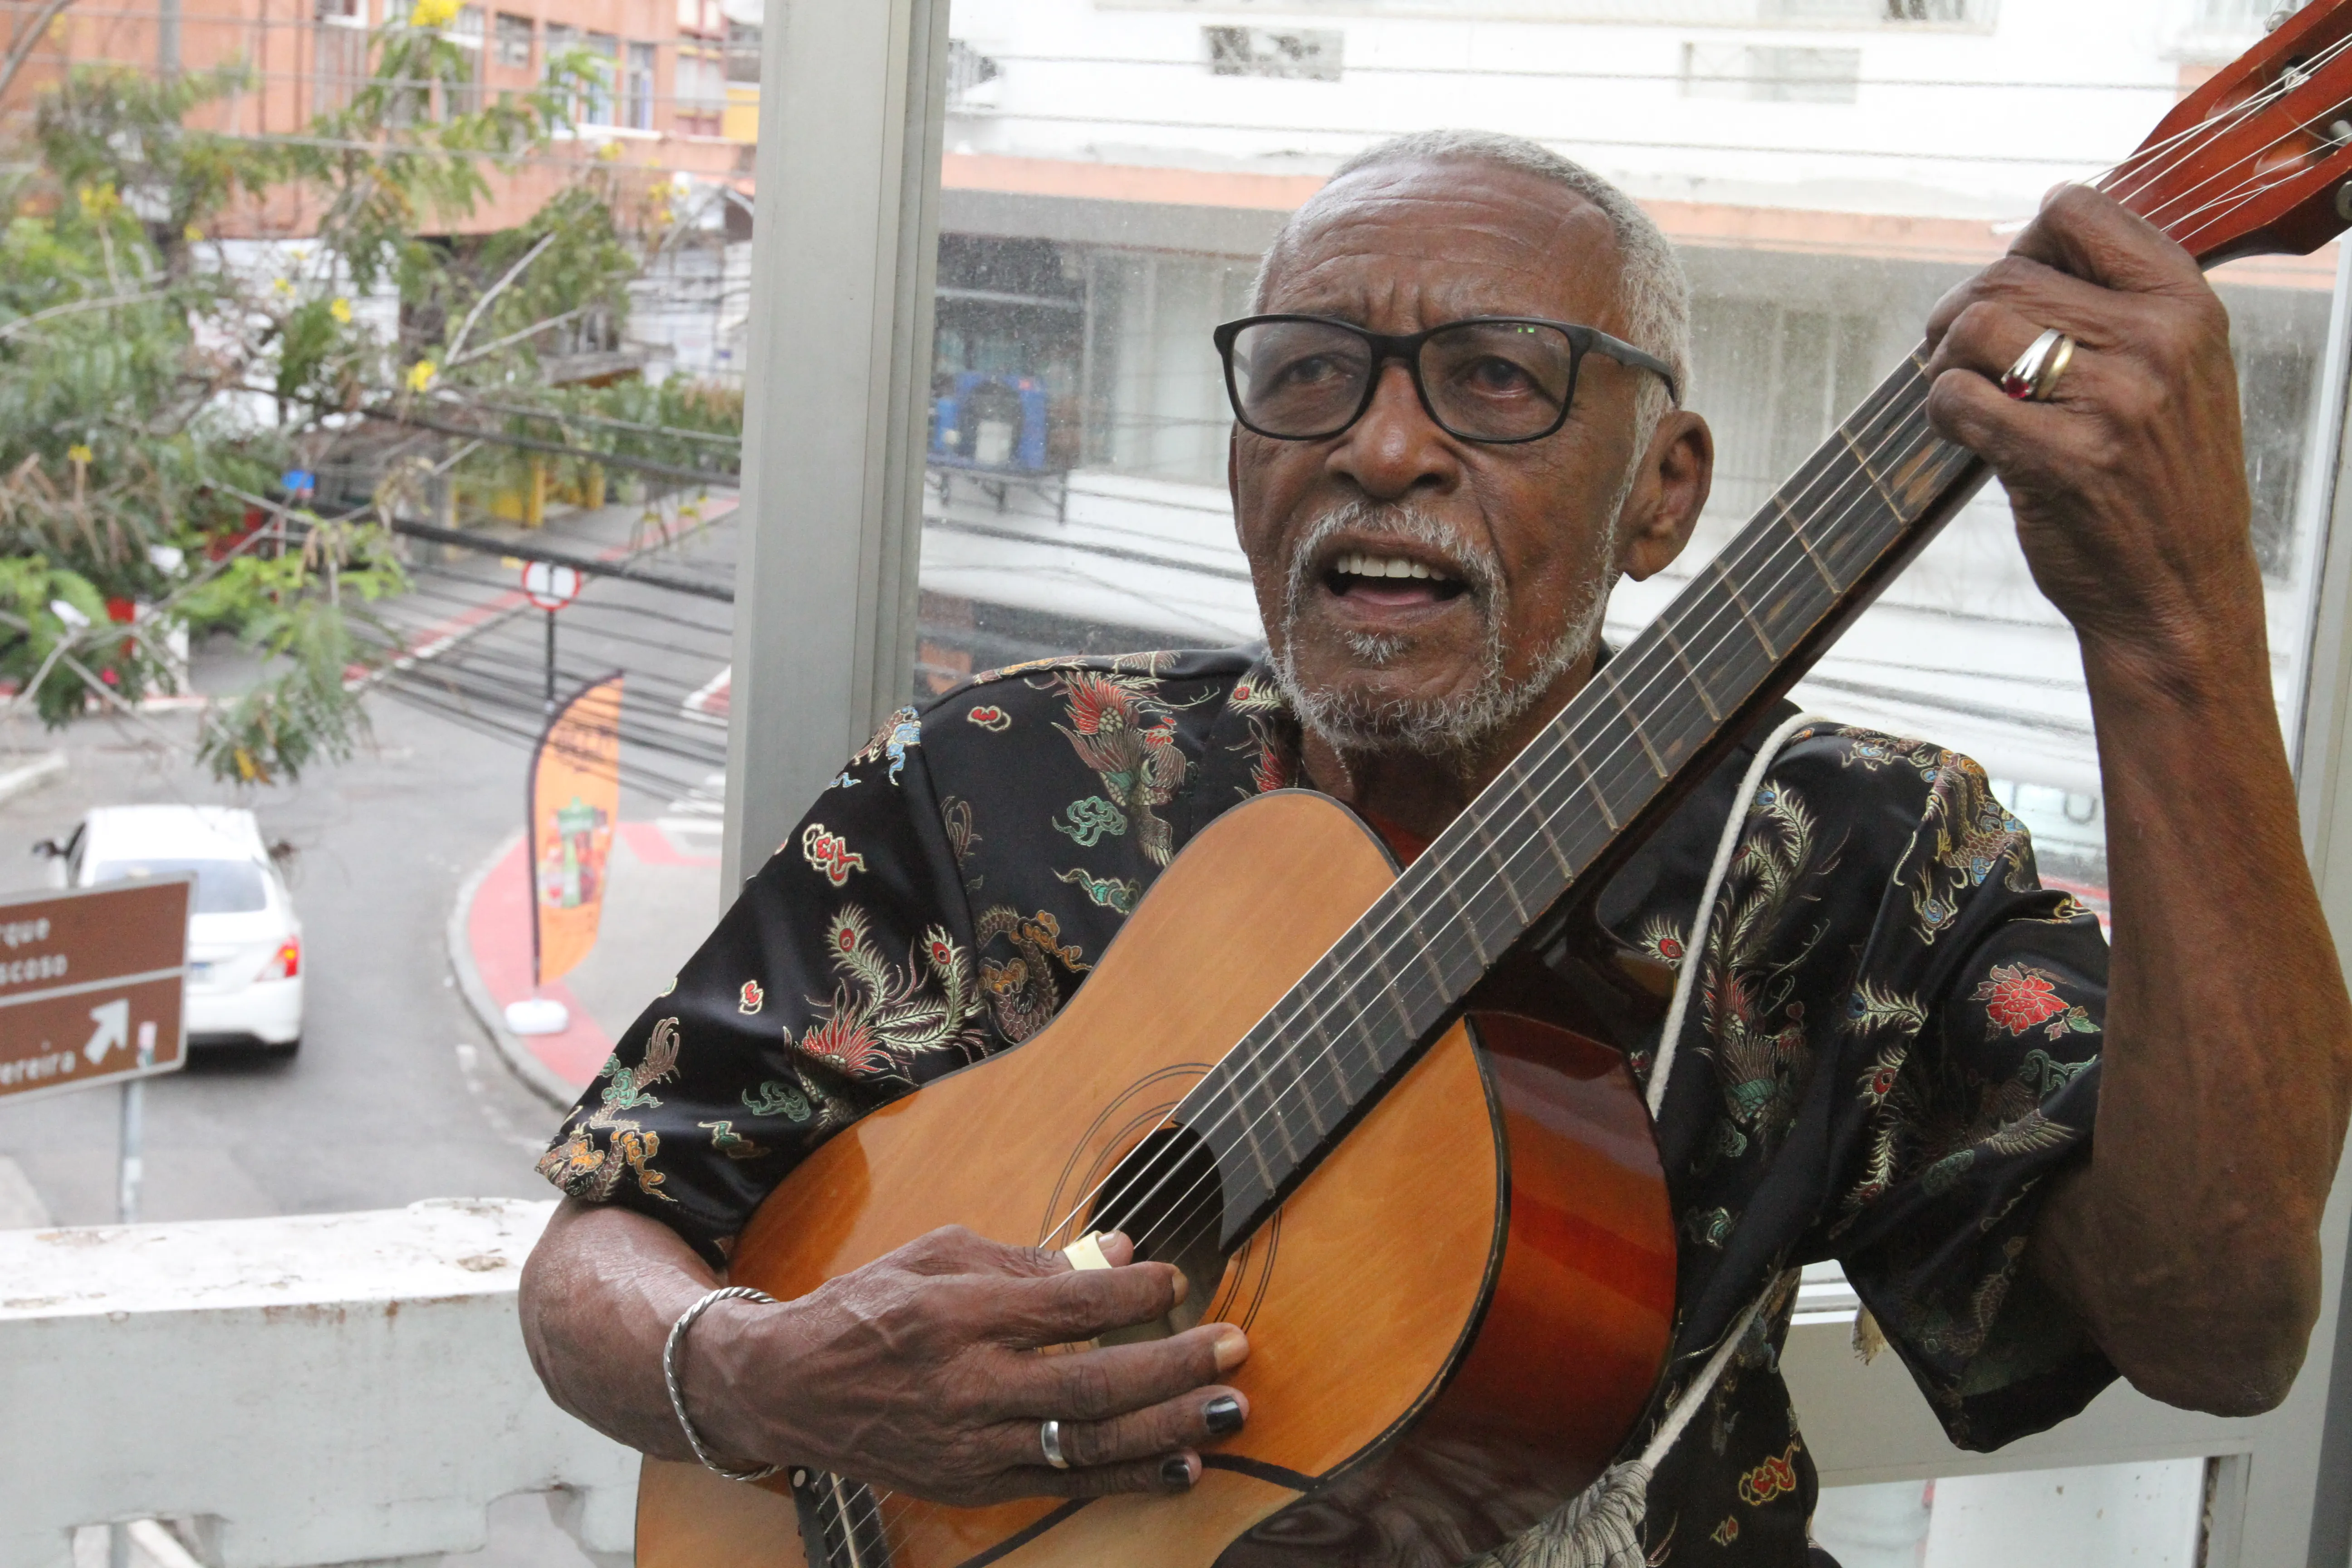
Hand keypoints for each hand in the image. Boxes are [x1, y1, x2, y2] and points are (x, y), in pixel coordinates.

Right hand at [680, 1225, 1251, 1505]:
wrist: (789, 1388)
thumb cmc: (871, 1308)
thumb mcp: (941, 1255)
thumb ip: (1032, 1258)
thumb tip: (1121, 1254)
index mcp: (957, 1315)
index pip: (1065, 1306)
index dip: (1132, 1296)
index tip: (1178, 1281)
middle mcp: (967, 1386)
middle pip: (1090, 1385)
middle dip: (1172, 1367)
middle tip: (1233, 1346)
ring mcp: (971, 1446)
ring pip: (1087, 1445)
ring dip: (1168, 1430)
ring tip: (1230, 1409)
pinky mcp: (973, 1486)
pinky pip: (1065, 1484)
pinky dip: (1129, 1476)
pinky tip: (1181, 1462)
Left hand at [1922, 184, 2262, 686]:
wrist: (2180, 589)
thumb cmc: (2161, 475)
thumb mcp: (2177, 367)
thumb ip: (2115, 301)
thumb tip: (2022, 246)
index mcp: (2185, 303)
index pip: (2076, 210)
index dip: (2021, 241)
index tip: (2010, 284)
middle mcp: (2155, 341)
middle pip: (2005, 275)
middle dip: (1960, 309)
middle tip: (1955, 349)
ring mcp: (2110, 400)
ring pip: (1974, 327)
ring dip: (1944, 358)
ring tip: (1963, 387)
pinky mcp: (2058, 459)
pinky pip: (1954, 398)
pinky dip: (1940, 410)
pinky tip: (1964, 430)